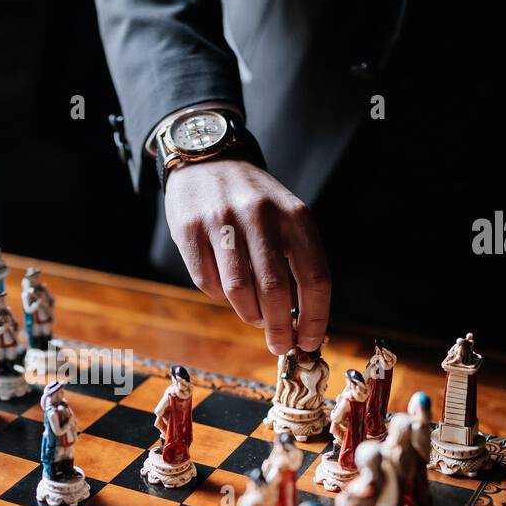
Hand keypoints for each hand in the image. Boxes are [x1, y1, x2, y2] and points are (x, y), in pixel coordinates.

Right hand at [164, 158, 329, 354]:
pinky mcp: (189, 230)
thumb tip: (302, 320)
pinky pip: (206, 281)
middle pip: (275, 290)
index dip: (315, 318)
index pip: (315, 277)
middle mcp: (260, 216)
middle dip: (279, 328)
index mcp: (294, 216)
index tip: (310, 342)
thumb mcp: (286, 218)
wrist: (208, 160)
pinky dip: (219, 295)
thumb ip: (296, 261)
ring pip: (238, 290)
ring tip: (255, 317)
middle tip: (280, 345)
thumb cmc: (254, 200)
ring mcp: (222, 221)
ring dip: (249, 314)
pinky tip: (225, 288)